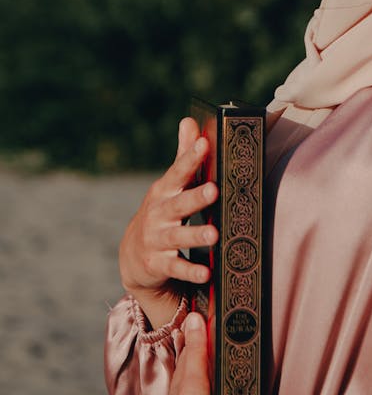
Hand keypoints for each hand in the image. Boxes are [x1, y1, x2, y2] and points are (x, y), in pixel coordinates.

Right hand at [119, 117, 218, 328]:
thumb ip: (182, 158)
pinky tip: (206, 273)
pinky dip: (191, 271)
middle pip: (179, 204)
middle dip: (196, 197)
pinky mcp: (158, 264)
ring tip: (214, 234)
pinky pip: (176, 267)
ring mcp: (157, 239)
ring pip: (178, 236)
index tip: (205, 144)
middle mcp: (159, 214)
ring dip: (196, 235)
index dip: (190, 158)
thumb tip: (188, 121)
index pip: (178, 172)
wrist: (134, 255)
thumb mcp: (169, 186)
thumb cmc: (162, 213)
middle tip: (214, 190)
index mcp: (164, 192)